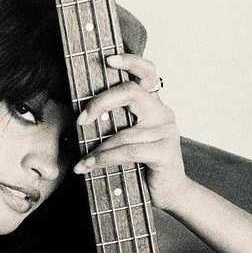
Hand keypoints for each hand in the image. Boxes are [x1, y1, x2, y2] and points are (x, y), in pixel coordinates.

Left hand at [72, 53, 188, 210]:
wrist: (170, 193)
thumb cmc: (144, 164)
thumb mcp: (128, 139)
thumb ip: (115, 123)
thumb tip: (81, 117)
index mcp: (153, 105)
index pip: (147, 73)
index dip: (130, 61)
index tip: (108, 59)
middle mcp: (162, 112)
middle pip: (131, 92)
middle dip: (100, 102)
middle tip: (81, 119)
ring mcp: (166, 131)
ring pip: (123, 132)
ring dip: (96, 148)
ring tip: (81, 160)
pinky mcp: (165, 151)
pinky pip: (127, 151)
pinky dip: (104, 159)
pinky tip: (89, 166)